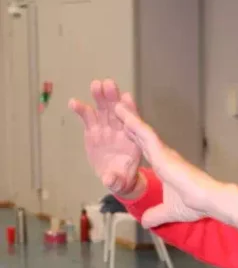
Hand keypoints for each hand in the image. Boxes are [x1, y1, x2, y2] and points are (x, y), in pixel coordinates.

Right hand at [69, 80, 141, 194]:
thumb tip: (108, 180)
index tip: (126, 98)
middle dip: (114, 97)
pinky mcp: (93, 130)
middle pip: (117, 111)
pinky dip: (81, 109)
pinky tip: (73, 102)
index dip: (130, 110)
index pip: (133, 122)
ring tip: (95, 85)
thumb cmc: (122, 179)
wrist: (114, 178)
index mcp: (132, 141)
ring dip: (100, 96)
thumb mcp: (120, 183)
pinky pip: (87, 117)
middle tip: (109, 84)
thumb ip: (115, 181)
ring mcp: (106, 128)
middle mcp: (120, 131)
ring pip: (104, 110)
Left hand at [113, 104, 223, 227]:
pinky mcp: (163, 153)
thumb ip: (156, 215)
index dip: (135, 140)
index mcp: (165, 167)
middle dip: (130, 124)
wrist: (208, 200)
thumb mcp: (169, 211)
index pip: (146, 150)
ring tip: (115, 105)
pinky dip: (134, 123)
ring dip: (129, 118)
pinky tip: (122, 114)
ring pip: (142, 131)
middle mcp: (164, 156)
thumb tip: (145, 222)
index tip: (125, 130)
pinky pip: (145, 134)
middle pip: (142, 137)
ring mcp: (164, 153)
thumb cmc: (195, 204)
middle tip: (116, 110)